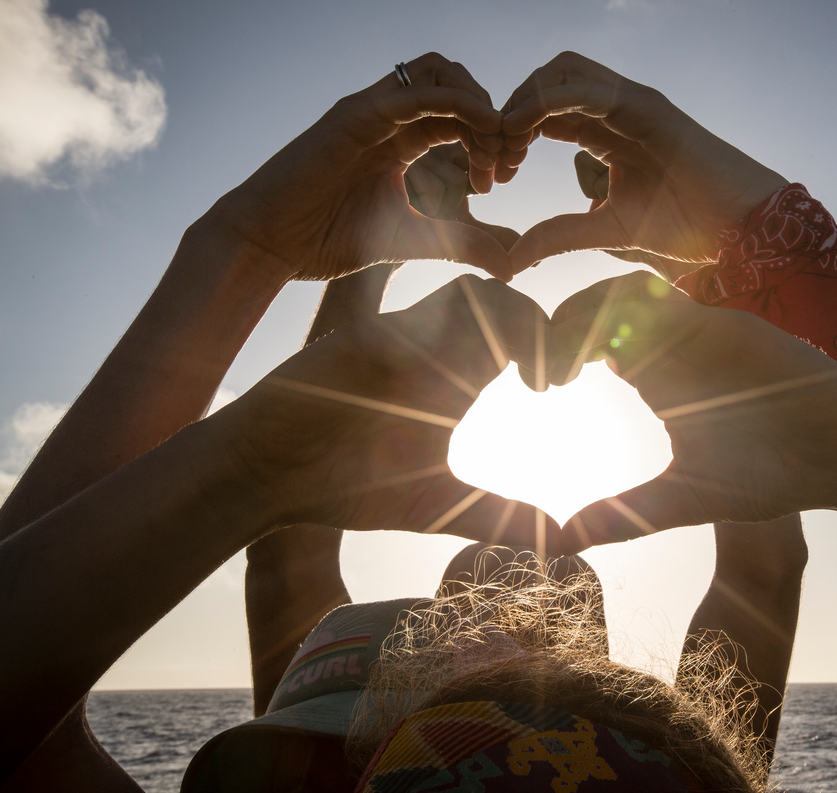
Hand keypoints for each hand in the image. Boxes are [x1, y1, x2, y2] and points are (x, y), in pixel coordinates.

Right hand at [205, 53, 514, 281]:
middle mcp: (389, 118)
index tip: (503, 178)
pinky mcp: (356, 114)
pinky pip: (415, 91)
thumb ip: (462, 245)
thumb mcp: (414, 240)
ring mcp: (372, 111)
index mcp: (402, 140)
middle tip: (506, 161)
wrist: (269, 244)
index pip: (462, 116)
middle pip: (458, 86)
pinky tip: (480, 129)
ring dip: (480, 101)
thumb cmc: (327, 240)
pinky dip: (458, 101)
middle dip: (494, 118)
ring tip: (494, 144)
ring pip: (440, 72)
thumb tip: (512, 264)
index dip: (493, 139)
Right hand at [214, 275, 558, 549]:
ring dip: (506, 326)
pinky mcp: (365, 339)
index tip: (556, 386)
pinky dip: (452, 335)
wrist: (265, 479)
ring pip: (471, 294)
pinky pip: (421, 316)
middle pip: (504, 297)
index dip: (549, 342)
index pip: (517, 324)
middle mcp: (431, 347)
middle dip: (541, 327)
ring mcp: (398, 338)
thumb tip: (570, 542)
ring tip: (522, 379)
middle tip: (555, 380)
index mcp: (454, 374)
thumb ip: (504, 518)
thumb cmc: (346, 488)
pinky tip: (462, 381)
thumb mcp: (443, 506)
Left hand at [500, 52, 787, 271]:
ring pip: (562, 69)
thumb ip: (559, 236)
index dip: (510, 134)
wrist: (738, 226)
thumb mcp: (606, 232)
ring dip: (524, 97)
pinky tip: (526, 129)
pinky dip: (548, 98)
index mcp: (603, 133)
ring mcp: (630, 102)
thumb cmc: (685, 226)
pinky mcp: (644, 106)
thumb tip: (512, 261)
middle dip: (510, 110)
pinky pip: (587, 86)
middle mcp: (614, 109)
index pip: (542, 112)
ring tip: (507, 139)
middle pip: (544, 81)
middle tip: (495, 155)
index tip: (494, 175)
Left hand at [547, 272, 836, 551]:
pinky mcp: (725, 323)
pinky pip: (667, 298)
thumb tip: (557, 543)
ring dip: (588, 314)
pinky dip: (632, 312)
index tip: (537, 387)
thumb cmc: (770, 478)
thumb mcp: (680, 500)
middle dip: (560, 326)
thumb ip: (623, 515)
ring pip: (624, 290)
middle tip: (543, 373)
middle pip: (595, 305)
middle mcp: (670, 345)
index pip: (586, 338)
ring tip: (572, 361)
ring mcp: (699, 328)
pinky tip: (618, 354)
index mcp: (653, 375)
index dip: (553, 350)